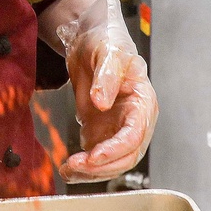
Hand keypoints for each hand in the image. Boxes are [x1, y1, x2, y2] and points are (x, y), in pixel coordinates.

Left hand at [55, 0, 157, 183]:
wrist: (90, 39)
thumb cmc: (106, 41)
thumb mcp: (107, 52)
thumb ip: (107, 77)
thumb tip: (101, 102)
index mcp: (143, 102)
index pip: (135, 135)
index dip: (116, 149)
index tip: (94, 156)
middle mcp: (134, 120)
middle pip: (125, 155)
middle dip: (102, 166)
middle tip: (75, 166)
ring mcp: (118, 128)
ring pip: (112, 161)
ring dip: (92, 171)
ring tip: (67, 171)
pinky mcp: (102, 131)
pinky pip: (97, 156)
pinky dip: (84, 166)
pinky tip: (69, 168)